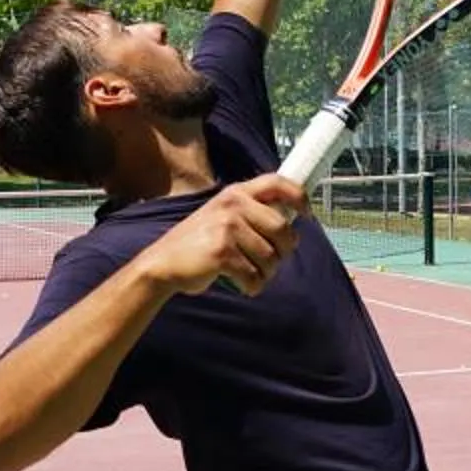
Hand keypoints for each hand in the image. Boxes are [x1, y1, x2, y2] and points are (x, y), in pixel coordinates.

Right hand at [137, 173, 306, 296]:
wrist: (162, 263)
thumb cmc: (197, 244)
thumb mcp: (222, 215)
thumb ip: (251, 213)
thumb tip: (291, 223)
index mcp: (236, 192)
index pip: (278, 183)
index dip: (299, 197)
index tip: (308, 214)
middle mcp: (233, 204)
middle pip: (283, 229)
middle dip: (283, 252)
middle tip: (271, 262)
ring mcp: (227, 226)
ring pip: (271, 257)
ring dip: (266, 274)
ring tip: (250, 274)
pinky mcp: (222, 251)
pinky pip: (255, 275)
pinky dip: (253, 286)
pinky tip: (242, 285)